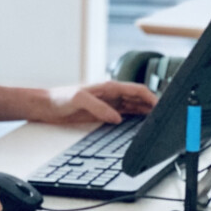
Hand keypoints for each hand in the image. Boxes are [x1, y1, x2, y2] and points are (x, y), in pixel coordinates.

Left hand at [32, 81, 156, 124]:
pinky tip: (141, 124)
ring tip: (156, 122)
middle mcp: (112, 94)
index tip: (160, 107)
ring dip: (146, 112)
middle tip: (164, 117)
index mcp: (109, 86)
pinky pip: (125, 114)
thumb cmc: (60, 98)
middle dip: (152, 105)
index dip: (151, 97)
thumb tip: (117, 117)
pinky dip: (135, 118)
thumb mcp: (79, 100)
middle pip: (139, 98)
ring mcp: (109, 103)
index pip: (137, 90)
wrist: (47, 106)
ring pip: (134, 106)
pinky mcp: (104, 113)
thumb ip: (99, 107)